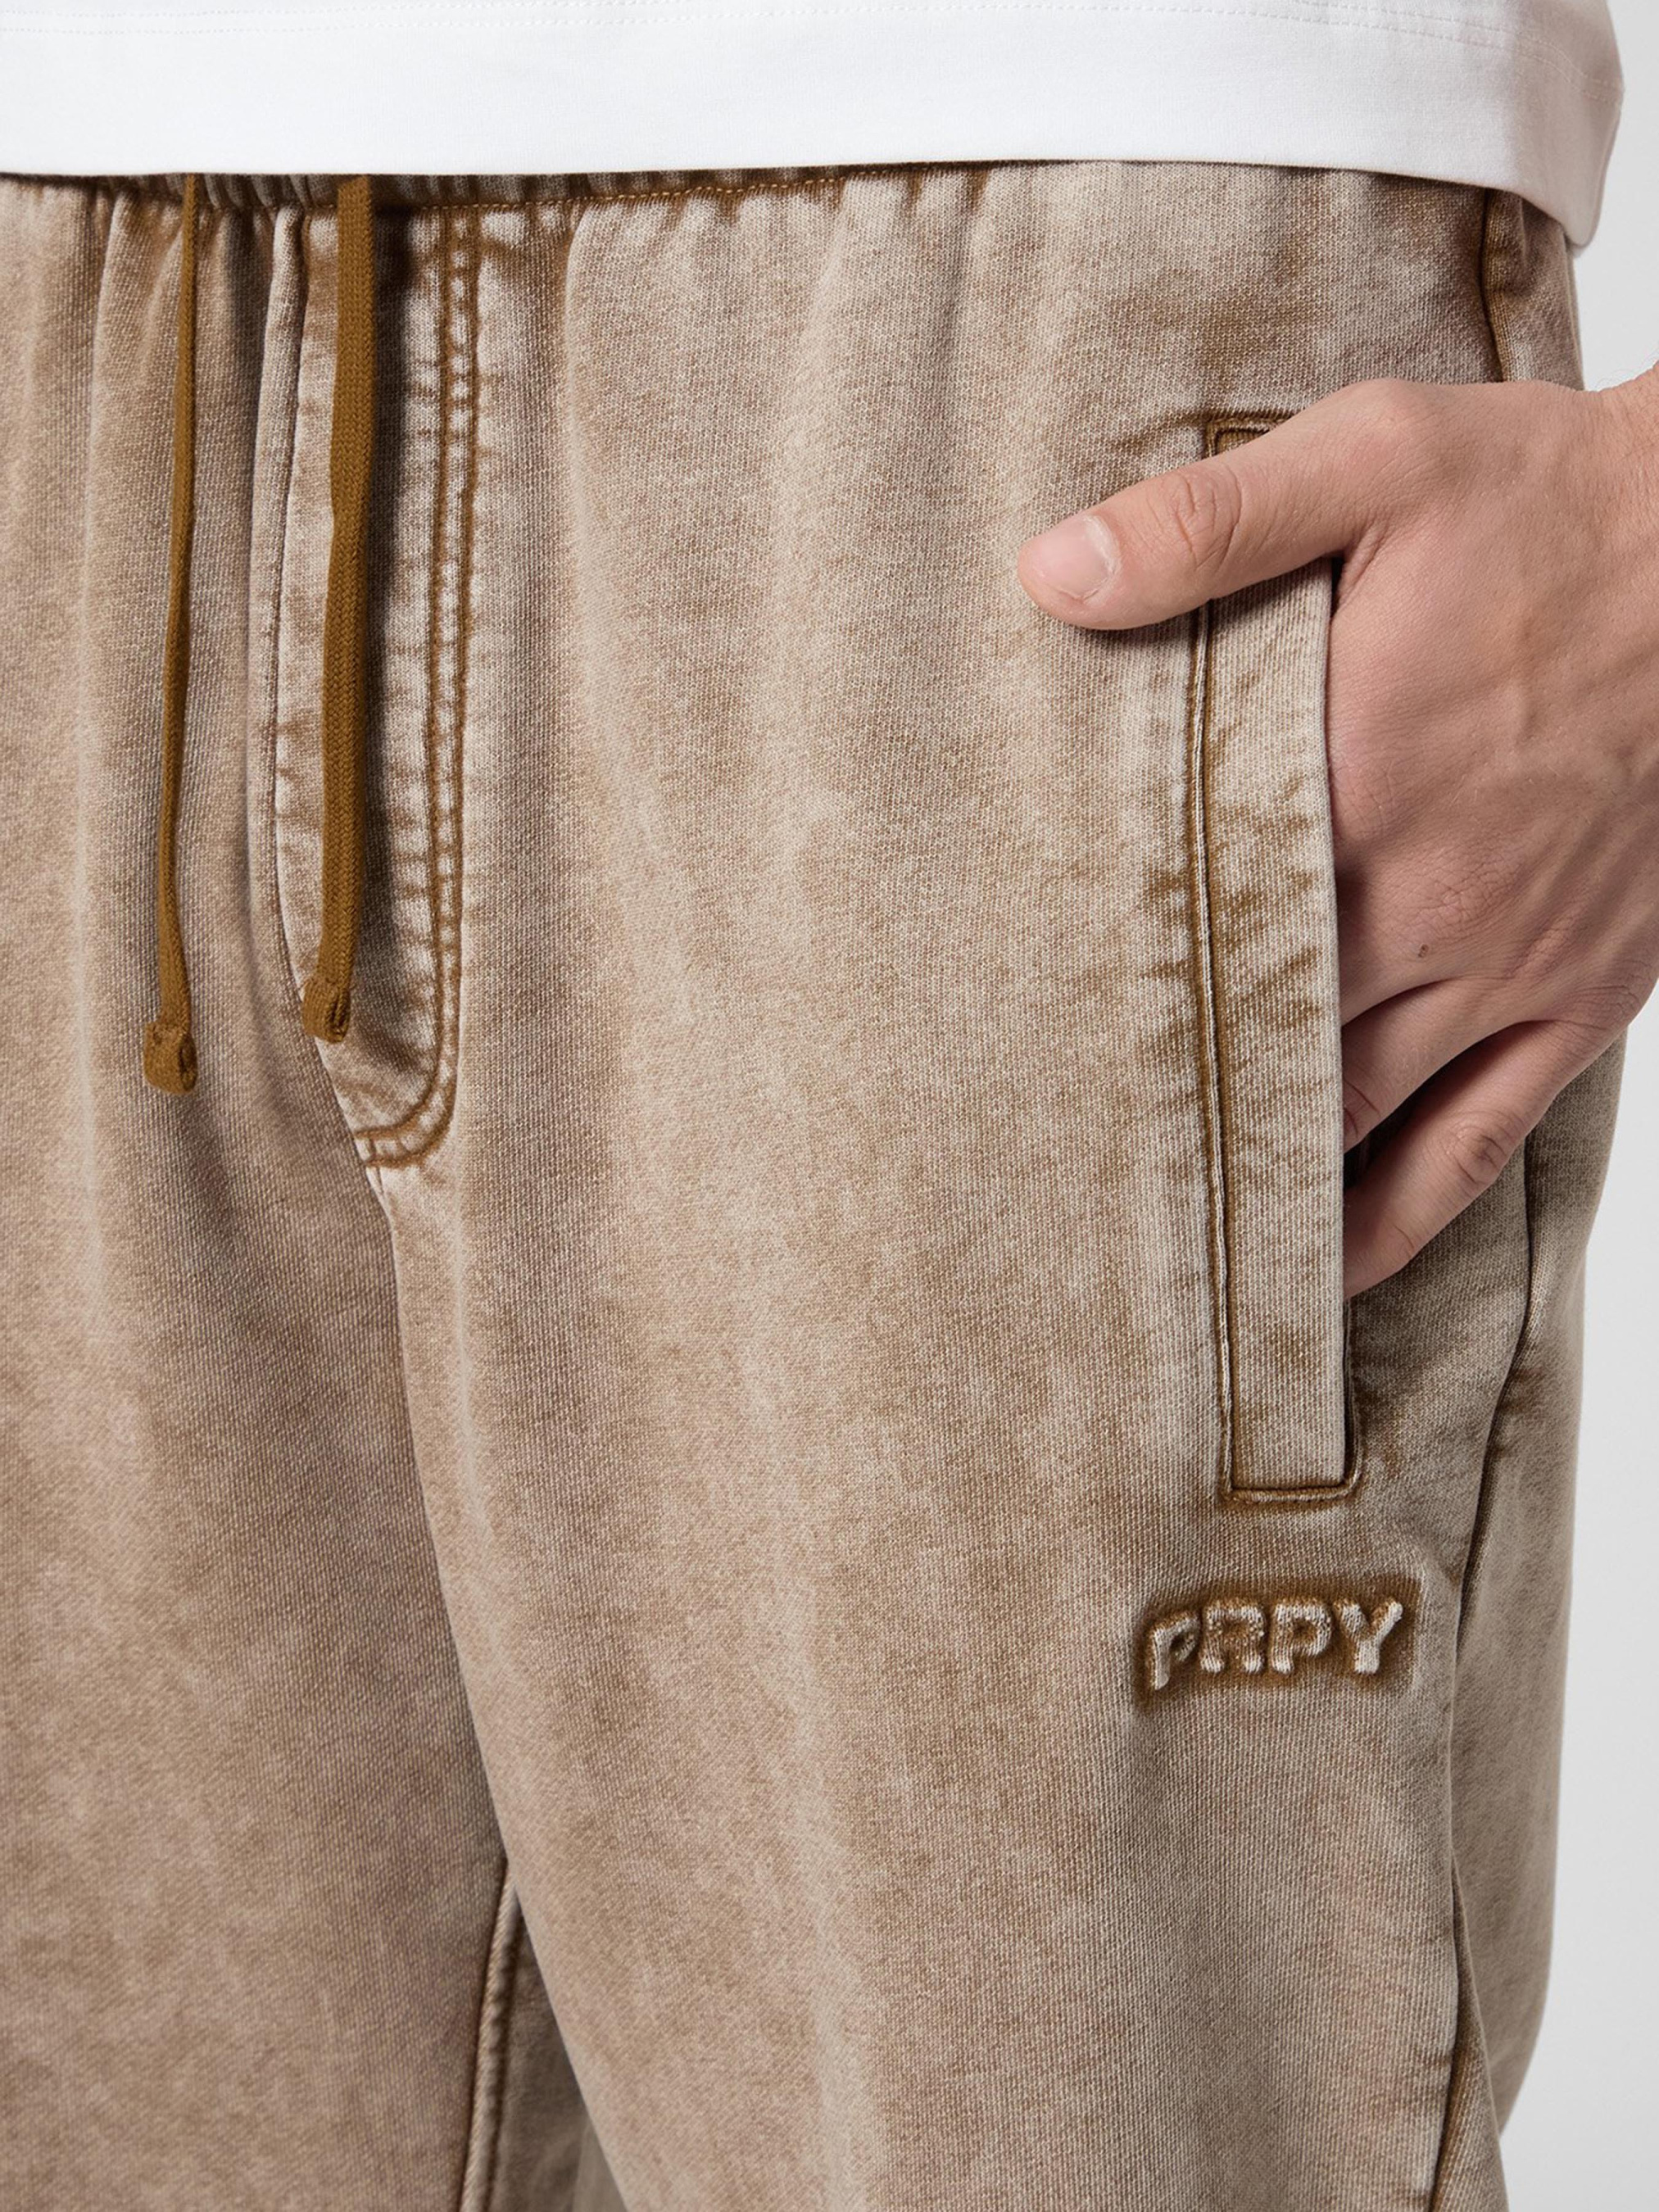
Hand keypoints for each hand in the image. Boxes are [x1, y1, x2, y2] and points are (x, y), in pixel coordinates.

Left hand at [1018, 374, 1658, 1294]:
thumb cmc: (1559, 499)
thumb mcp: (1375, 462)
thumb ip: (1205, 526)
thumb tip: (1048, 574)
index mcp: (1349, 789)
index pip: (1186, 933)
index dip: (1092, 1000)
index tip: (1007, 1048)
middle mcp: (1424, 907)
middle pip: (1255, 1044)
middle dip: (1154, 1102)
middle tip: (1048, 1162)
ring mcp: (1510, 967)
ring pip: (1354, 1121)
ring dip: (1255, 1176)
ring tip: (1154, 1237)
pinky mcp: (1584, 996)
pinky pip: (1479, 1146)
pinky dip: (1397, 1219)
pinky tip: (1329, 1267)